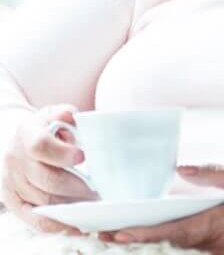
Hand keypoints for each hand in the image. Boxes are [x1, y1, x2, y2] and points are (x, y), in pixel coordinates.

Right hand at [1, 104, 96, 233]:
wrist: (12, 140)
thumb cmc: (42, 127)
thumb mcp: (52, 114)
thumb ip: (64, 114)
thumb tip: (71, 116)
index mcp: (26, 134)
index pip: (40, 146)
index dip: (62, 153)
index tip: (83, 157)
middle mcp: (15, 160)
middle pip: (47, 179)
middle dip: (77, 186)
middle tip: (100, 190)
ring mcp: (12, 183)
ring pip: (44, 200)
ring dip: (72, 204)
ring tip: (94, 203)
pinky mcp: (13, 201)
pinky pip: (34, 218)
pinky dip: (56, 223)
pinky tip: (75, 222)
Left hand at [103, 164, 223, 254]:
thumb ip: (215, 172)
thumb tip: (182, 167)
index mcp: (217, 223)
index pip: (175, 231)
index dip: (146, 234)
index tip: (120, 233)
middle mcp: (210, 245)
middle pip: (165, 249)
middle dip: (134, 244)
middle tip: (102, 238)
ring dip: (144, 250)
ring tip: (112, 241)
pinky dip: (164, 253)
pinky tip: (143, 247)